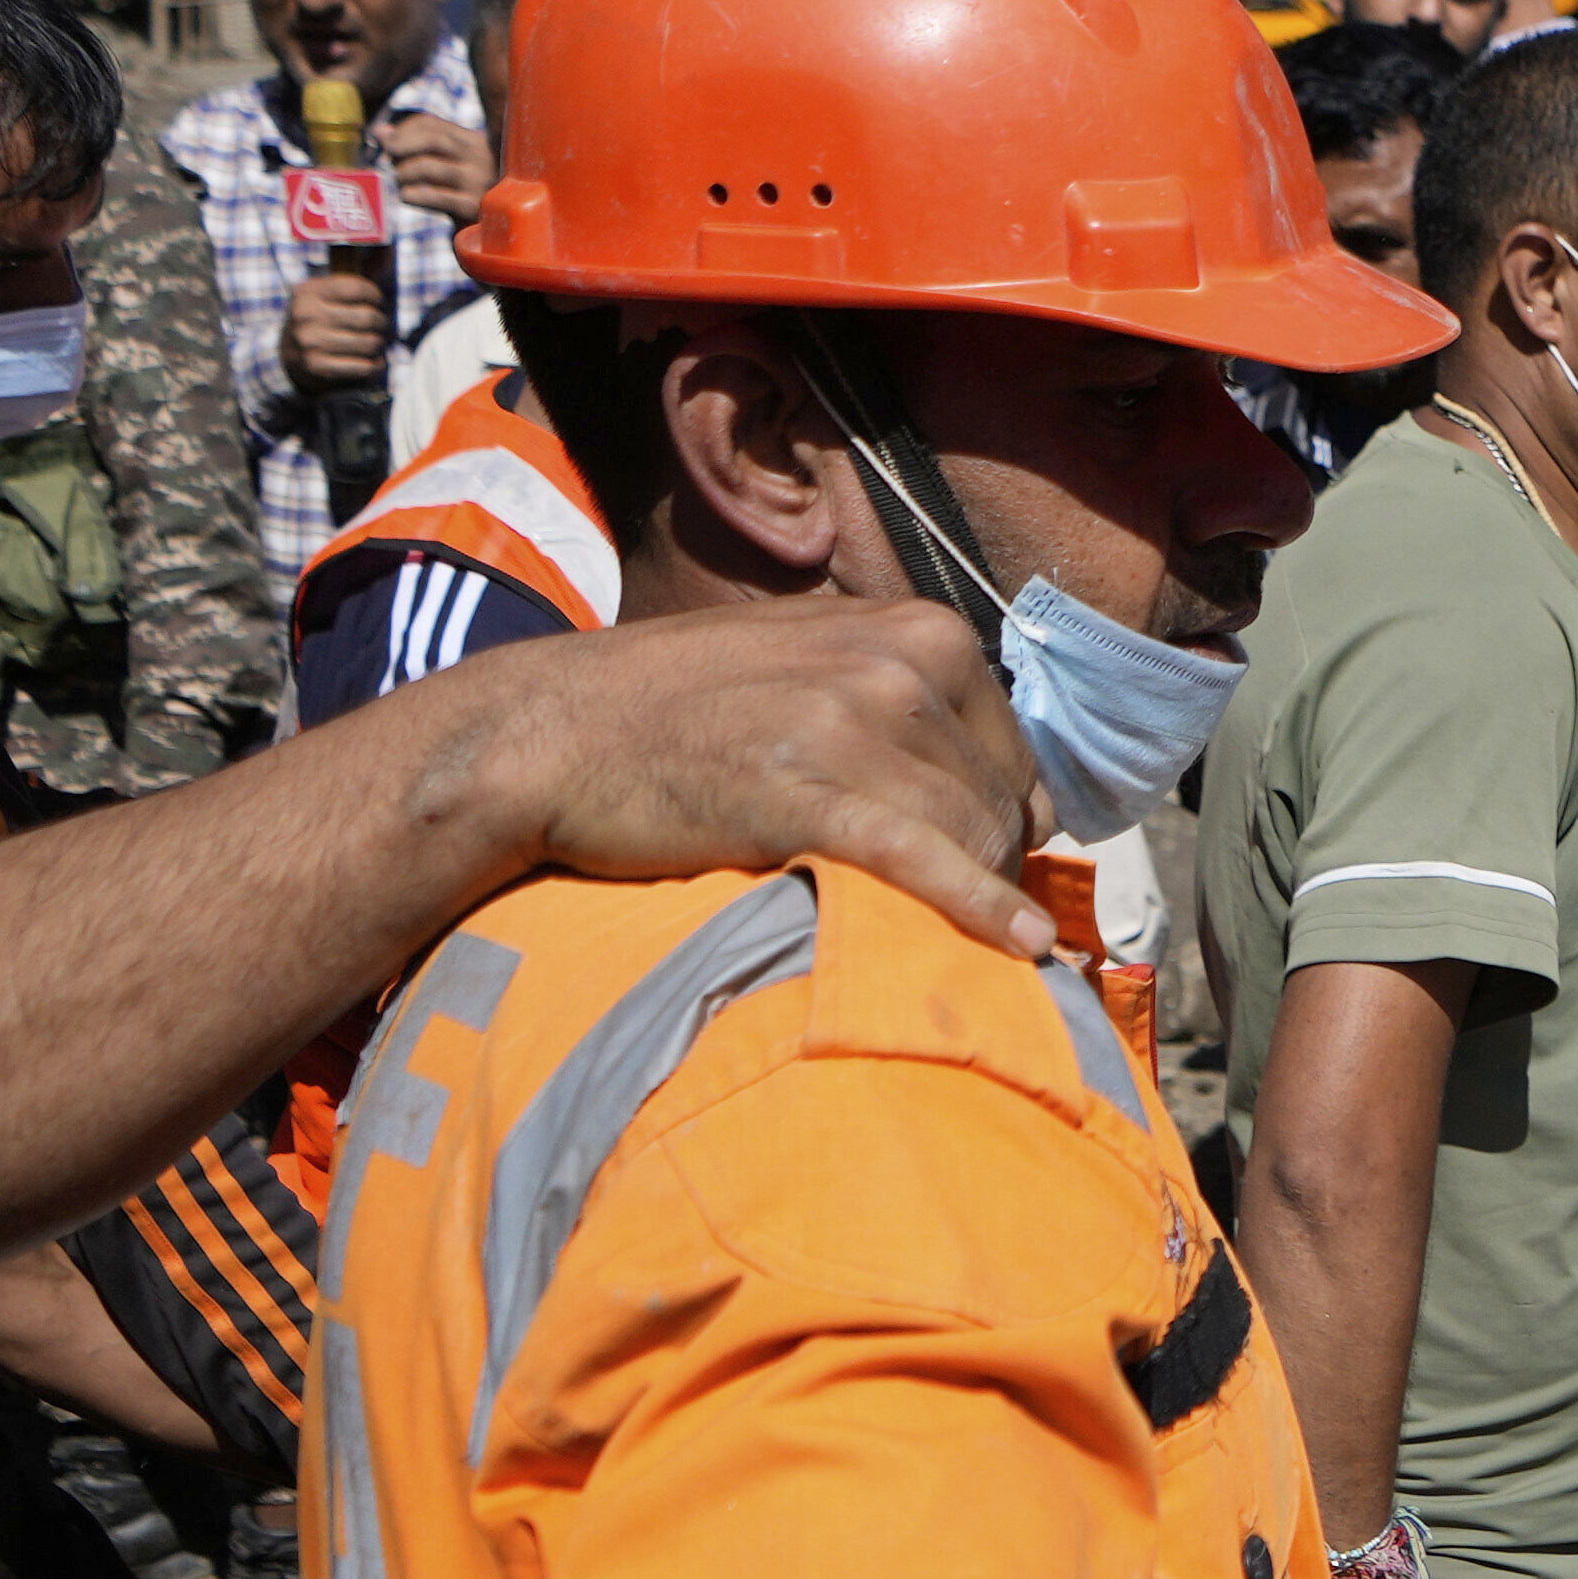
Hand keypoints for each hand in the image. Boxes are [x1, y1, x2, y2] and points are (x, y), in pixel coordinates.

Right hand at [285, 254, 391, 394]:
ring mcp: (310, 342)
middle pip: (367, 317)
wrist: (287, 353)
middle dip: (382, 322)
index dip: (375, 295)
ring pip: (368, 342)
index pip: (357, 288)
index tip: (378, 301)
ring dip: (380, 344)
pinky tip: (375, 361)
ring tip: (378, 342)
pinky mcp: (317, 366)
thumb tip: (387, 258)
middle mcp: (307, 315)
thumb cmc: (316, 319)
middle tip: (382, 325)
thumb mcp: (321, 295)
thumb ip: (347, 284)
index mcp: (308, 291)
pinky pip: (362, 366)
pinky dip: (375, 365)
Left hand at [374, 96, 498, 230]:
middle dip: (402, 144)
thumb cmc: (464, 197)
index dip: (404, 129)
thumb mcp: (447, 169)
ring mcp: (479, 182)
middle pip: (433, 138)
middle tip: (386, 155)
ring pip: (428, 166)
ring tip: (398, 181)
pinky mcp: (474, 208)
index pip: (433, 125)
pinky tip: (405, 197)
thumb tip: (380, 132)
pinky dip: (413, 195)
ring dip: (403, 172)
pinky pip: (435, 197)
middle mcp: (482, 157)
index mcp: (476, 142)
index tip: (388, 142)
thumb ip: (417, 148)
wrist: (496, 237)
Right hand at [451, 604, 1044, 957]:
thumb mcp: (812, 664)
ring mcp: (856, 724)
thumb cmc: (681, 707)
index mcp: (920, 629)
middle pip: (1002, 803)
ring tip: (915, 926)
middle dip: (977, 864)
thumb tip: (1004, 791)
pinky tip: (1023, 949)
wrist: (554, 732)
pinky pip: (928, 862)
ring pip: (975, 839)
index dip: (994, 820)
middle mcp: (902, 665)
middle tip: (920, 902)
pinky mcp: (810, 793)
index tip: (963, 862)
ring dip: (962, 895)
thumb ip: (904, 699)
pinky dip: (982, 910)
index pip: (1015, 755)